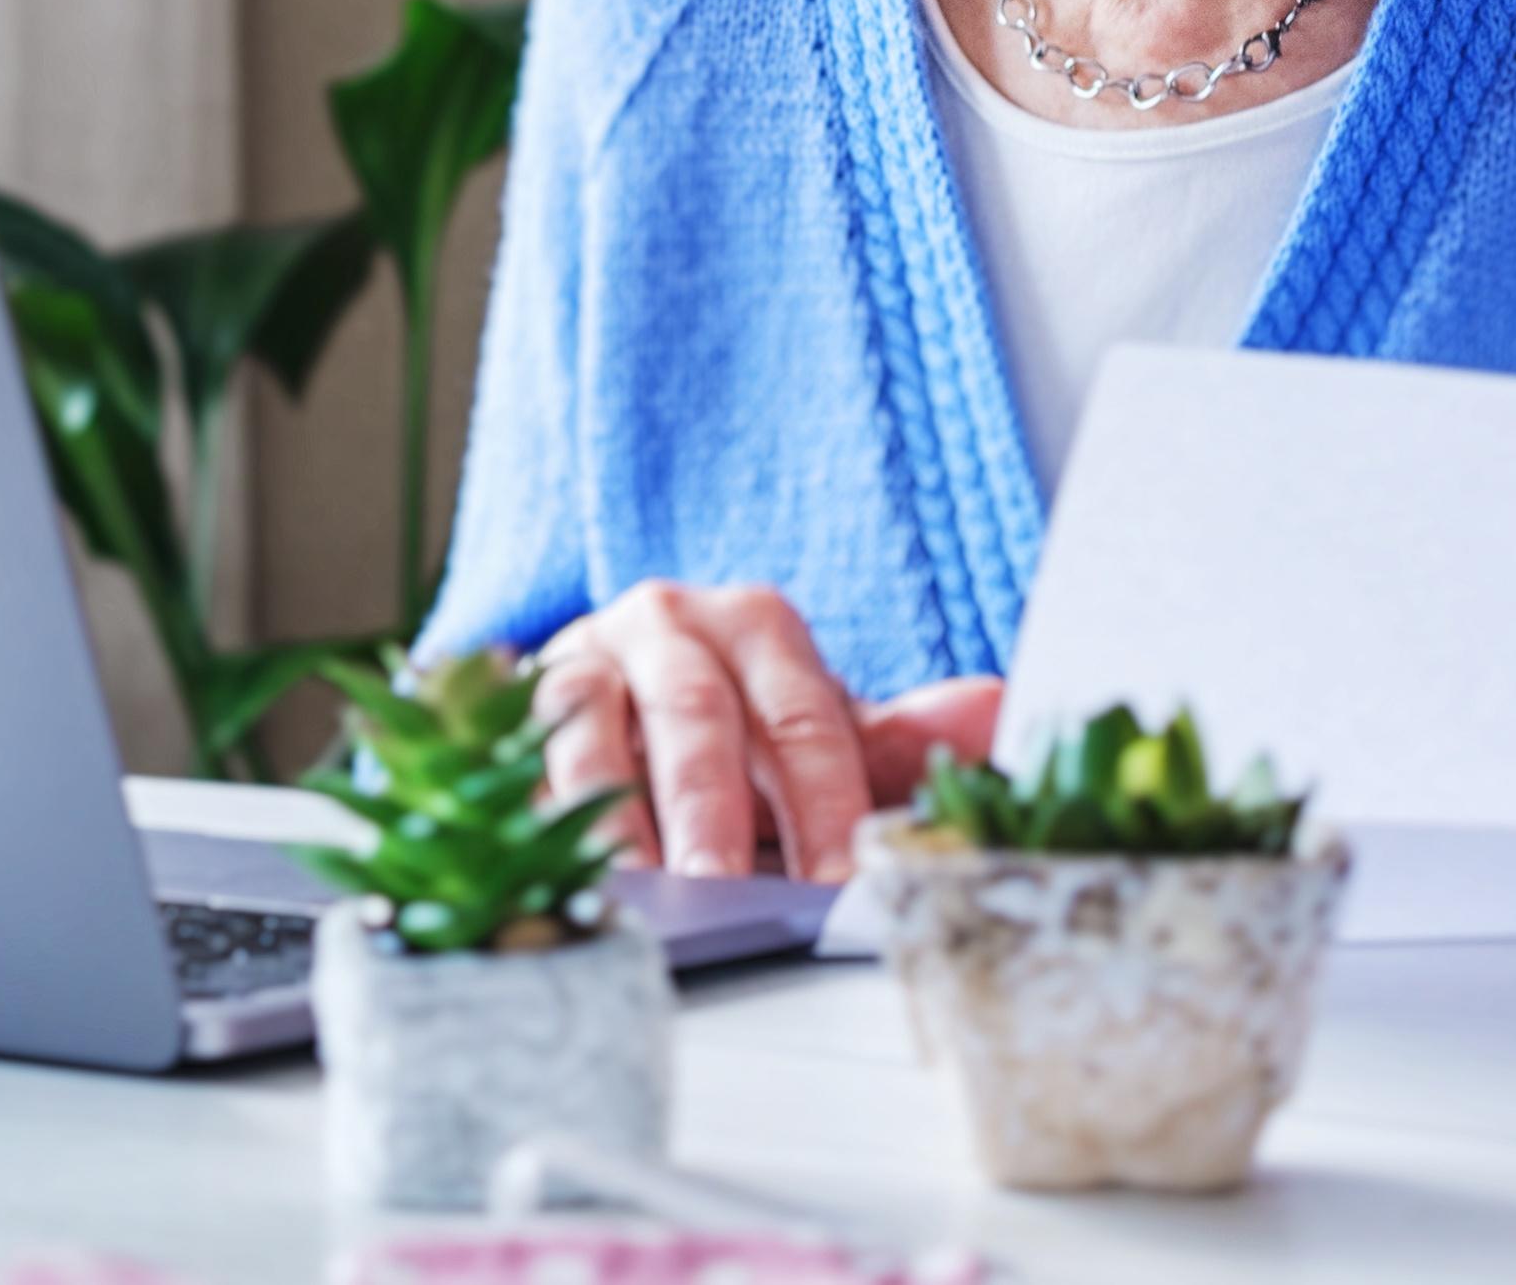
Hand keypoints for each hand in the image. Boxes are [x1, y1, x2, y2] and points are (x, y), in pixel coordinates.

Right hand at [534, 580, 1001, 884]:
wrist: (617, 687)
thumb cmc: (733, 724)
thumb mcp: (814, 727)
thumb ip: (895, 736)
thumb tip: (1000, 712)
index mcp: (757, 624)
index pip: (801, 715)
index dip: (822, 802)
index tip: (833, 882)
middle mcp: (668, 622)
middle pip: (697, 716)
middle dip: (713, 811)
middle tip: (724, 892)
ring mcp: (585, 654)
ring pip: (597, 728)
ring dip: (617, 815)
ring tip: (639, 891)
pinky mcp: (515, 699)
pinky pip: (524, 753)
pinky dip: (542, 809)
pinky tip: (565, 868)